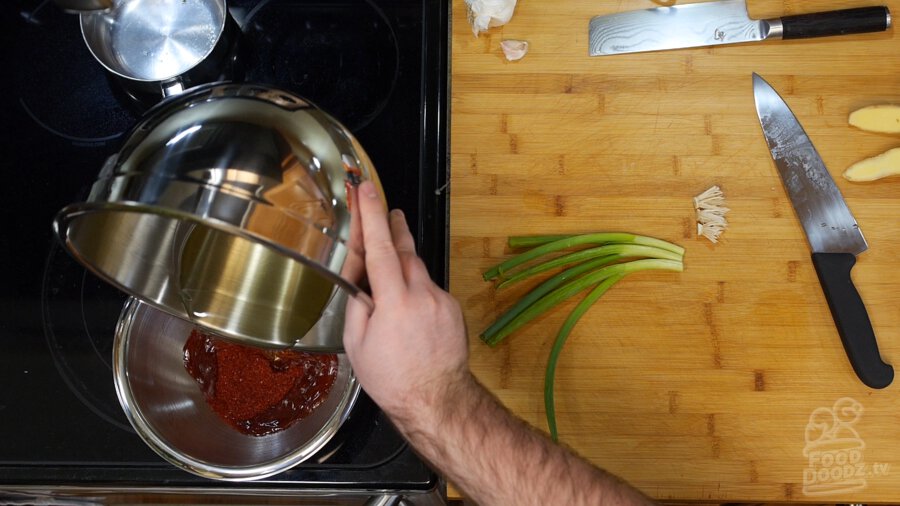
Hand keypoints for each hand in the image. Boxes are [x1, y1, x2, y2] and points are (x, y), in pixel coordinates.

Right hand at [343, 181, 469, 421]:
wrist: (437, 401)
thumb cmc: (394, 379)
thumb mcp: (358, 344)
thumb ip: (358, 305)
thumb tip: (362, 282)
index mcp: (394, 302)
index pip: (379, 247)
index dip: (371, 215)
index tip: (367, 190)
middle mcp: (422, 295)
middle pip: (406, 249)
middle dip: (393, 227)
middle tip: (385, 209)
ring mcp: (442, 301)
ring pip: (419, 270)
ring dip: (404, 261)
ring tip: (389, 263)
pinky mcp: (453, 309)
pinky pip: (430, 289)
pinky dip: (417, 289)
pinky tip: (408, 307)